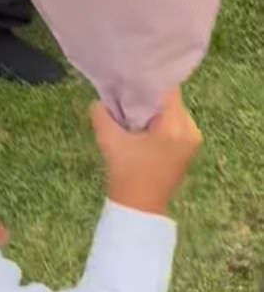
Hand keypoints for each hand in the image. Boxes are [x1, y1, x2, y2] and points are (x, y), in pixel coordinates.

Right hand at [91, 88, 201, 215]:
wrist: (139, 210)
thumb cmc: (126, 173)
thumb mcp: (109, 140)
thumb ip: (101, 114)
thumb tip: (100, 101)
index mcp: (177, 126)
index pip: (166, 90)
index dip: (145, 83)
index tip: (127, 81)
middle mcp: (191, 130)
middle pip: (169, 100)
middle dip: (147, 99)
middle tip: (125, 99)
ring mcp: (192, 140)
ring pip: (171, 111)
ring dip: (152, 111)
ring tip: (130, 115)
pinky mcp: (188, 148)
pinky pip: (173, 124)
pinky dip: (157, 122)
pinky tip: (140, 128)